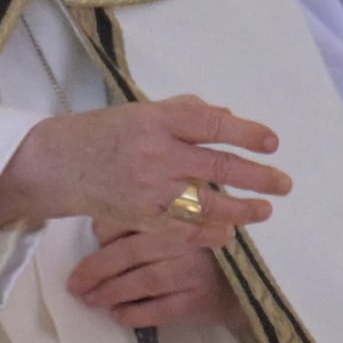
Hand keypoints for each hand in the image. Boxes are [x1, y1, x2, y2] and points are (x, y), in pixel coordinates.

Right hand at [0, 95, 290, 232]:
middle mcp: (155, 153)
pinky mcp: (140, 217)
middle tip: (284, 183)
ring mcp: (148, 189)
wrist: (58, 163)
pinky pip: (181, 229)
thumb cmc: (107, 132)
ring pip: (204, 203)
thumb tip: (228, 116)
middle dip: (256, 176)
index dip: (245, 133)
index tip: (272, 142)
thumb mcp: (144, 110)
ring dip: (240, 209)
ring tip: (265, 210)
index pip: (210, 125)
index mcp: (157, 120)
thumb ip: (187, 111)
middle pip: (216, 166)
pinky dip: (207, 232)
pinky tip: (228, 233)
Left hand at [67, 219, 245, 330]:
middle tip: (75, 283)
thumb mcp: (181, 225)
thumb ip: (150, 219)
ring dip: (111, 292)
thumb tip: (98, 226)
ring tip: (91, 299)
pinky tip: (118, 315)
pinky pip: (159, 310)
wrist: (241, 287)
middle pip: (133, 251)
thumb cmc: (202, 252)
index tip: (93, 237)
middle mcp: (187, 240)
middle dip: (98, 268)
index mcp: (180, 215)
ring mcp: (193, 271)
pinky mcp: (197, 301)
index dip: (108, 229)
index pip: (137, 216)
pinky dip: (135, 314)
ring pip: (144, 281)